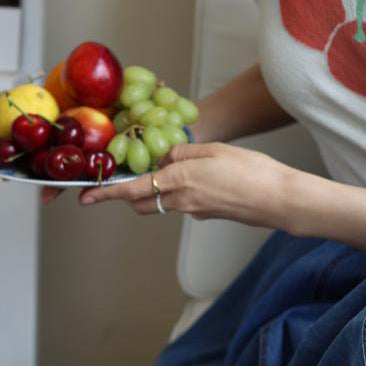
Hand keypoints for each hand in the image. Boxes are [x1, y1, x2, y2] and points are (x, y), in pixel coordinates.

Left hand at [74, 141, 294, 227]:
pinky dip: (180, 193)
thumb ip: (183, 152)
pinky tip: (200, 177)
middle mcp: (182, 201)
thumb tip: (165, 157)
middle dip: (128, 195)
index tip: (86, 197)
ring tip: (167, 171)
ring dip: (155, 193)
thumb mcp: (213, 150)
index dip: (106, 194)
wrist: (280, 199)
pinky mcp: (209, 215)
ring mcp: (196, 212)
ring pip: (162, 204)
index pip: (133, 190)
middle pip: (142, 203)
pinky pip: (184, 204)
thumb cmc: (252, 171)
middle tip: (125, 179)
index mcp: (179, 180)